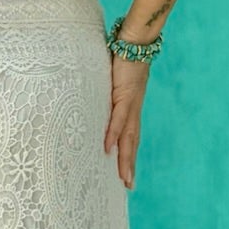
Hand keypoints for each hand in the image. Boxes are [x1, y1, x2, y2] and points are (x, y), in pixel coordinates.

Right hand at [105, 52, 150, 189]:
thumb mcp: (113, 81)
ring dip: (125, 158)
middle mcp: (133, 110)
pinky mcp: (124, 94)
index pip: (131, 137)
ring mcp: (130, 104)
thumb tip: (93, 101)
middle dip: (130, 165)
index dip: (129, 156)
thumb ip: (107, 94)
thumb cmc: (124, 58)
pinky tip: (109, 148)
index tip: (127, 176)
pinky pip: (118, 118)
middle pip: (132, 143)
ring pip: (128, 136)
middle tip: (128, 187)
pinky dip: (114, 134)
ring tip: (123, 177)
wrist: (135, 41)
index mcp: (131, 108)